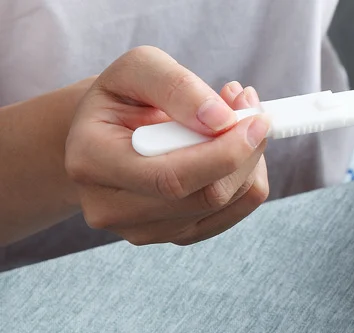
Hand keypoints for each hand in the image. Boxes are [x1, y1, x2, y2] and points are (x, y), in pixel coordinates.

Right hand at [65, 46, 269, 246]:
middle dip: (243, 155)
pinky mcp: (174, 237)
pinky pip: (230, 216)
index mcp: (91, 163)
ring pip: (223, 207)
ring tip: (240, 125)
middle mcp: (111, 208)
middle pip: (205, 197)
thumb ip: (176, 85)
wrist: (107, 136)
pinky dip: (245, 182)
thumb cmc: (122, 100)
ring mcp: (143, 231)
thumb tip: (222, 120)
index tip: (256, 119)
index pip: (172, 178)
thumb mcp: (136, 71)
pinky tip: (235, 152)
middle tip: (256, 116)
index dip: (225, 152)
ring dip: (248, 165)